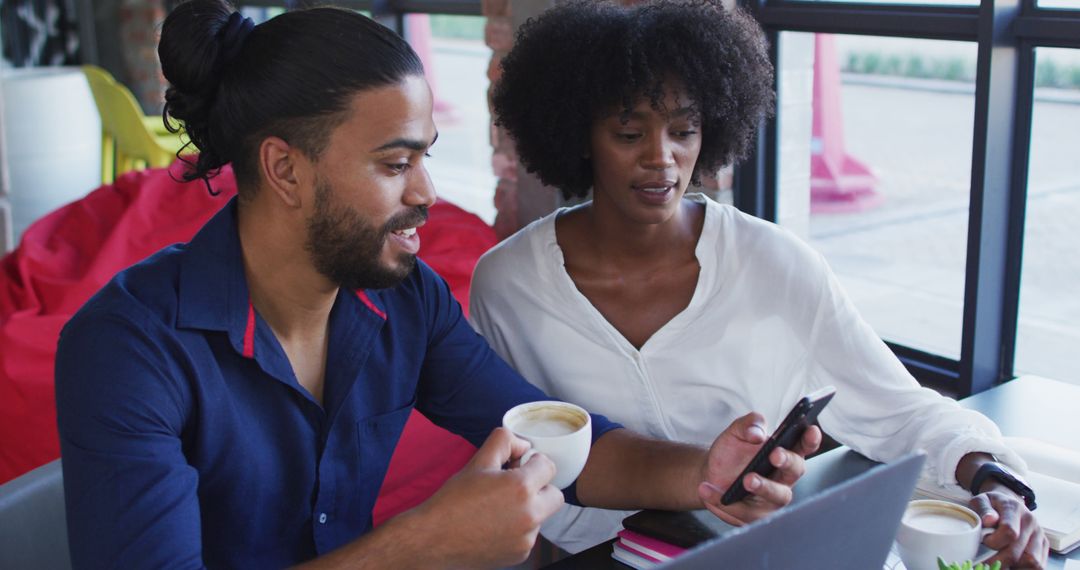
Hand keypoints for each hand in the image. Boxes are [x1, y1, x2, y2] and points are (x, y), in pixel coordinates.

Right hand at [412, 427, 563, 568]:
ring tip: (498, 508)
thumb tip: (524, 445)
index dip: (532, 463)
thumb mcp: (478, 462)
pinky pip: (529, 535)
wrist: (433, 539)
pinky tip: (494, 525)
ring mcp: (526, 538)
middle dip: (540, 488)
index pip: (549, 467)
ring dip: (529, 509)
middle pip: (555, 495)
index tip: (518, 467)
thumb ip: (505, 442)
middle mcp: (530, 515)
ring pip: (542, 516)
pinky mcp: (520, 555)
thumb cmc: (454, 500)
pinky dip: (518, 529)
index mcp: (521, 488)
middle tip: (514, 487)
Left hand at [697, 412, 820, 525]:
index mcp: (784, 453)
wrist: (710, 473)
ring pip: (775, 496)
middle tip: (774, 454)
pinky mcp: (755, 516)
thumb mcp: (736, 432)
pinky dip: (725, 502)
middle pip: (795, 471)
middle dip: (787, 462)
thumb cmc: (731, 452)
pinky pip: (744, 512)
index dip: (810, 440)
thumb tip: (757, 433)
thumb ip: (748, 425)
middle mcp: (784, 479)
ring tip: (745, 479)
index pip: (803, 446)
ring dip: (762, 487)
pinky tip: (707, 490)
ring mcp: (772, 499)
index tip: (811, 430)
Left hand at [969, 486, 1047, 568]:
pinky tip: (1011, 565)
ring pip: (1033, 562)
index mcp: (1014, 509)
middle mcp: (1030, 522)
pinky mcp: (1044, 545)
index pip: (1009, 531)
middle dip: (1000, 561)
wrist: (1008, 503)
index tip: (984, 542)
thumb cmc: (991, 505)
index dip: (994, 542)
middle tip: (986, 561)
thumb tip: (988, 520)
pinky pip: (1039, 566)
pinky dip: (1023, 569)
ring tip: (1000, 563)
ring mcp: (1039, 534)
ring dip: (1014, 566)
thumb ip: (983, 509)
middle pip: (1020, 552)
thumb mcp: (981, 500)